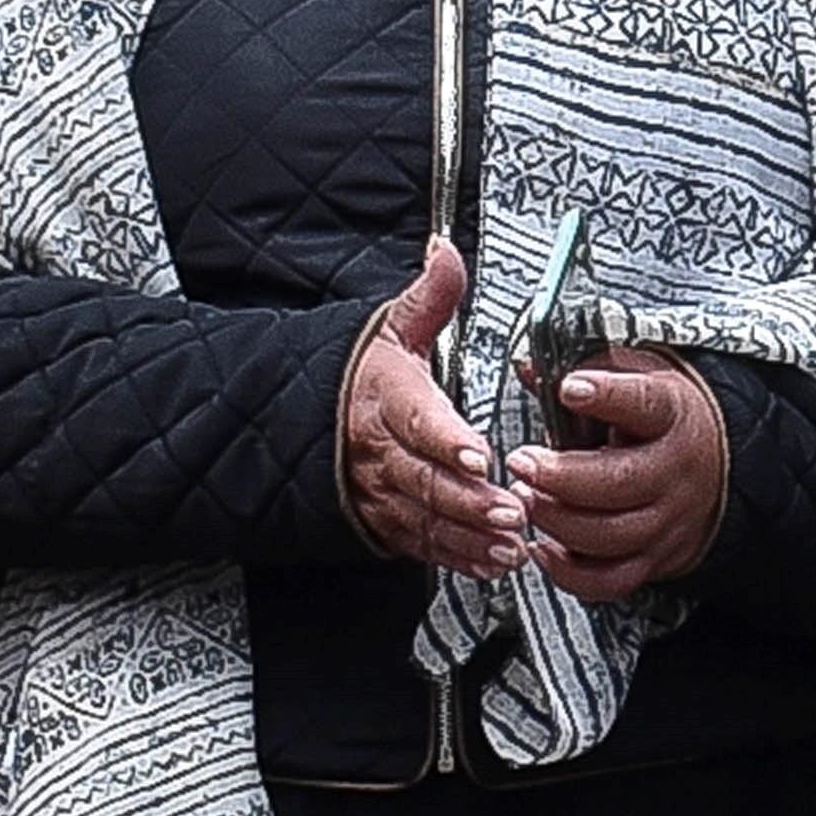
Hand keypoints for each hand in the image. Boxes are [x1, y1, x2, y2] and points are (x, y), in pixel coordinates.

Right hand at [337, 239, 525, 575]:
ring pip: (427, 519)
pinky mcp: (388, 522)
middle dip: (470, 499)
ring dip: (470, 536)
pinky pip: (423, 546)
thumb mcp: (390, 328)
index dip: (446, 438)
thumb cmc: (362, 376)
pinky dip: (458, 558)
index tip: (478, 451)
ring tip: (510, 544)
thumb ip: (430, 296)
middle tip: (512, 510)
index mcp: (387, 399)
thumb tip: (446, 251)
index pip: (416, 419)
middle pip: (427, 480)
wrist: (304, 421)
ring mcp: (382, 493)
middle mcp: (381, 452)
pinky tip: (493, 564)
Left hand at [509, 354, 733, 602]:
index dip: (606, 396)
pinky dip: (569, 573)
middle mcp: (674, 472)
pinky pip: (609, 580)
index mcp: (672, 416)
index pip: (644, 403)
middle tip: (522, 462)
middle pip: (620, 483)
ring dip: (557, 521)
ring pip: (610, 535)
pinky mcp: (653, 558)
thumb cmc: (660, 418)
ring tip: (526, 498)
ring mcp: (666, 521)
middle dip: (561, 476)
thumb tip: (527, 366)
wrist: (713, 464)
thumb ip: (583, 370)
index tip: (569, 388)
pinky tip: (543, 547)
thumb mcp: (635, 377)